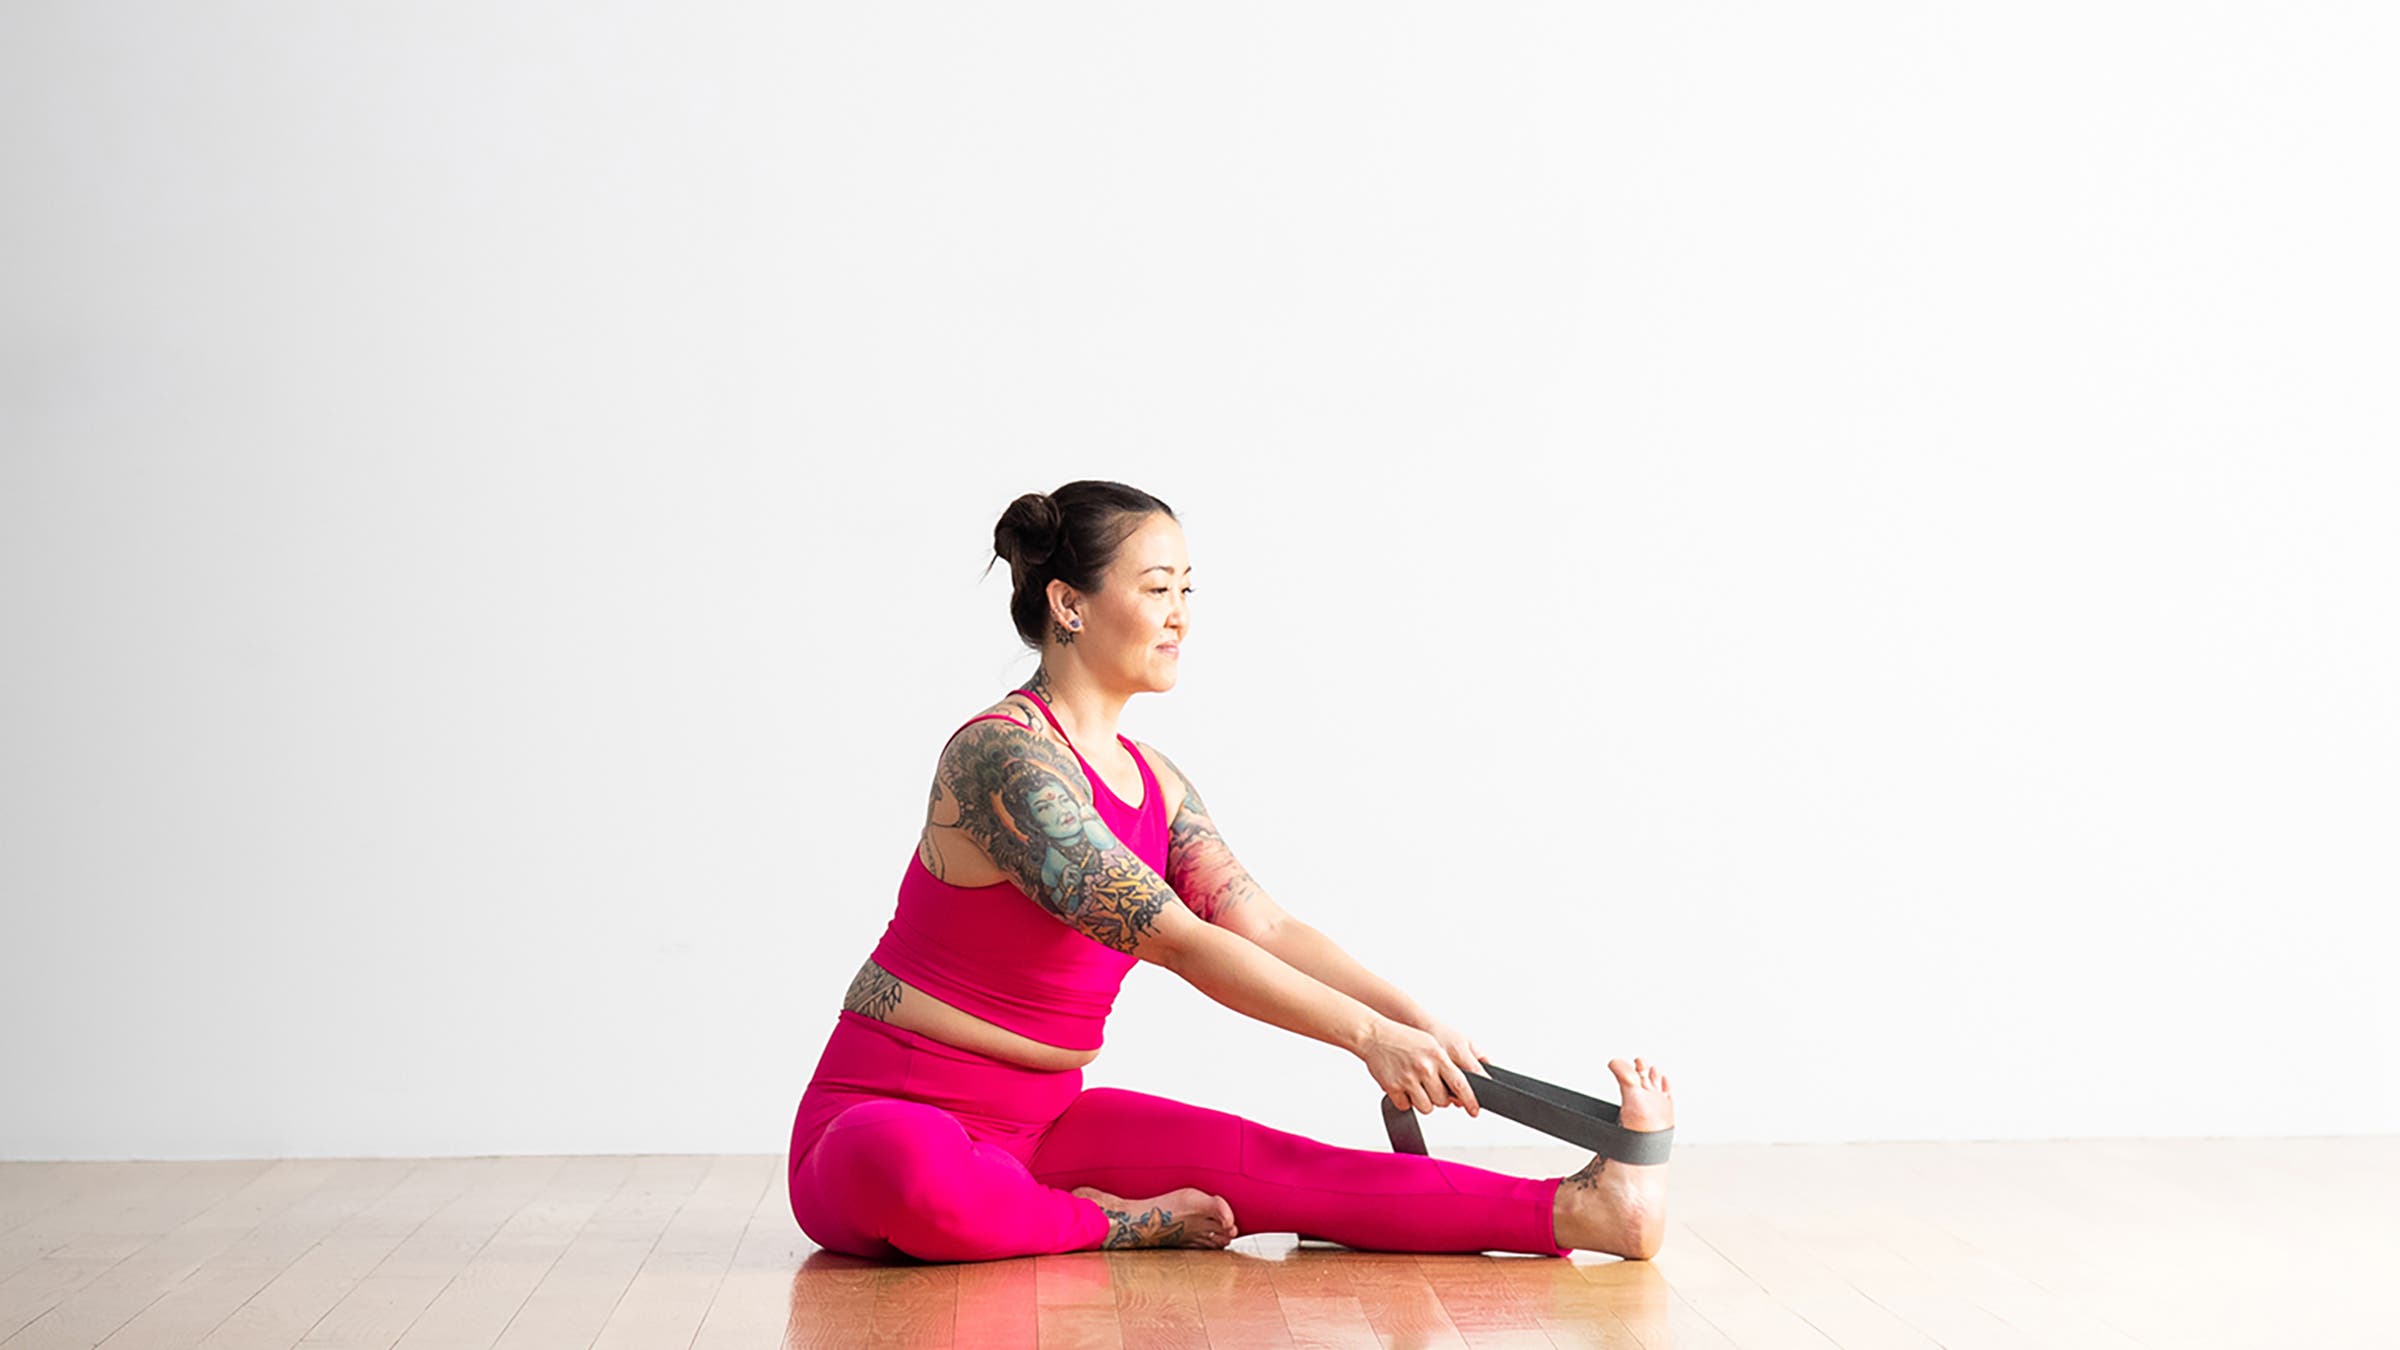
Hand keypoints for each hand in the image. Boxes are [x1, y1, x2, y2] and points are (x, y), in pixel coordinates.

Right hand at [1358, 1018, 1483, 1116]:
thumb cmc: (1404, 1038)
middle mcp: (1425, 1068)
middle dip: (1441, 1099)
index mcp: (1438, 1056)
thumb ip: (1447, 1064)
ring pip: (1426, 1107)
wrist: (1374, 1035)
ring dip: (1424, 1102)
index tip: (1474, 1110)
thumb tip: (1462, 1086)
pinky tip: (1403, 1086)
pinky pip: (1406, 1106)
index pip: (1461, 1085)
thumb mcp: (1432, 1044)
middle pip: (1443, 1101)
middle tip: (1432, 1088)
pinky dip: (1406, 1100)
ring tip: (1417, 1087)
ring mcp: (1408, 1079)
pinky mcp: (1393, 1087)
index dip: (1471, 1101)